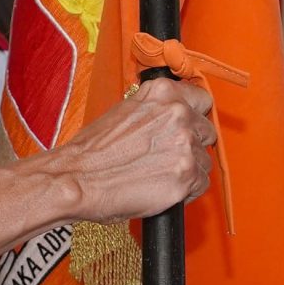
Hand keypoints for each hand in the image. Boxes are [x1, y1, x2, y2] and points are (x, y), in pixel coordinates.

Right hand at [36, 78, 216, 222]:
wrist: (77, 178)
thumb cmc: (93, 151)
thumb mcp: (124, 111)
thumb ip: (154, 109)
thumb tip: (170, 115)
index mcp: (163, 94)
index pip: (202, 100)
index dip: (195, 116)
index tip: (188, 126)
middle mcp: (178, 114)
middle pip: (206, 132)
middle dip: (192, 145)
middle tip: (167, 157)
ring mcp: (184, 145)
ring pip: (204, 160)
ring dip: (188, 169)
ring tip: (160, 176)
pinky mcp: (186, 175)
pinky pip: (201, 184)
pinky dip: (186, 190)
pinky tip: (163, 189)